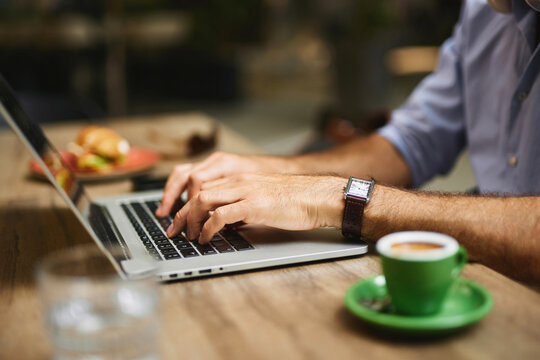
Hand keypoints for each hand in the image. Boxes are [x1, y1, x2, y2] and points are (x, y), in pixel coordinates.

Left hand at [165, 173, 346, 242]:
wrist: (317, 197)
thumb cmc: (295, 200)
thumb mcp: (262, 199)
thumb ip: (242, 206)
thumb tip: (226, 223)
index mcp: (240, 178)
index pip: (202, 186)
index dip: (186, 203)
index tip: (180, 219)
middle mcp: (238, 180)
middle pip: (197, 193)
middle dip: (182, 214)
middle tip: (175, 232)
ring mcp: (245, 190)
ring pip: (203, 201)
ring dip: (192, 221)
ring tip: (190, 237)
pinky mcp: (253, 204)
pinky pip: (220, 216)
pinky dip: (208, 229)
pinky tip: (207, 238)